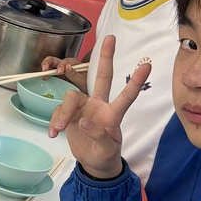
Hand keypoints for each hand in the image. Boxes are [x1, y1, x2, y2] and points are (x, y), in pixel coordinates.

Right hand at [40, 55, 87, 92]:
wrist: (87, 89)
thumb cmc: (87, 83)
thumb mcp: (82, 79)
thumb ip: (73, 73)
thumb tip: (66, 67)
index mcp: (71, 63)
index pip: (63, 62)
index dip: (60, 66)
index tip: (60, 71)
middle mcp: (64, 65)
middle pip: (53, 60)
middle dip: (47, 63)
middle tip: (44, 70)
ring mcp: (59, 71)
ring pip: (49, 66)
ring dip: (45, 69)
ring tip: (42, 75)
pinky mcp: (56, 77)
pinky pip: (49, 74)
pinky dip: (45, 75)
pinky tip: (44, 79)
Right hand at [47, 34, 149, 178]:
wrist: (92, 163)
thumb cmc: (105, 155)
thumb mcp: (107, 151)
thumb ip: (99, 136)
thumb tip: (84, 120)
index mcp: (112, 114)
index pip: (126, 96)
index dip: (135, 82)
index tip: (147, 66)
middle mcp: (99, 105)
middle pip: (102, 77)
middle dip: (106, 57)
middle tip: (110, 37)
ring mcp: (83, 108)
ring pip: (70, 98)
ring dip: (62, 114)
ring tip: (57, 130)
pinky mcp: (69, 114)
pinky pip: (58, 111)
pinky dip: (54, 122)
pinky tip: (53, 134)